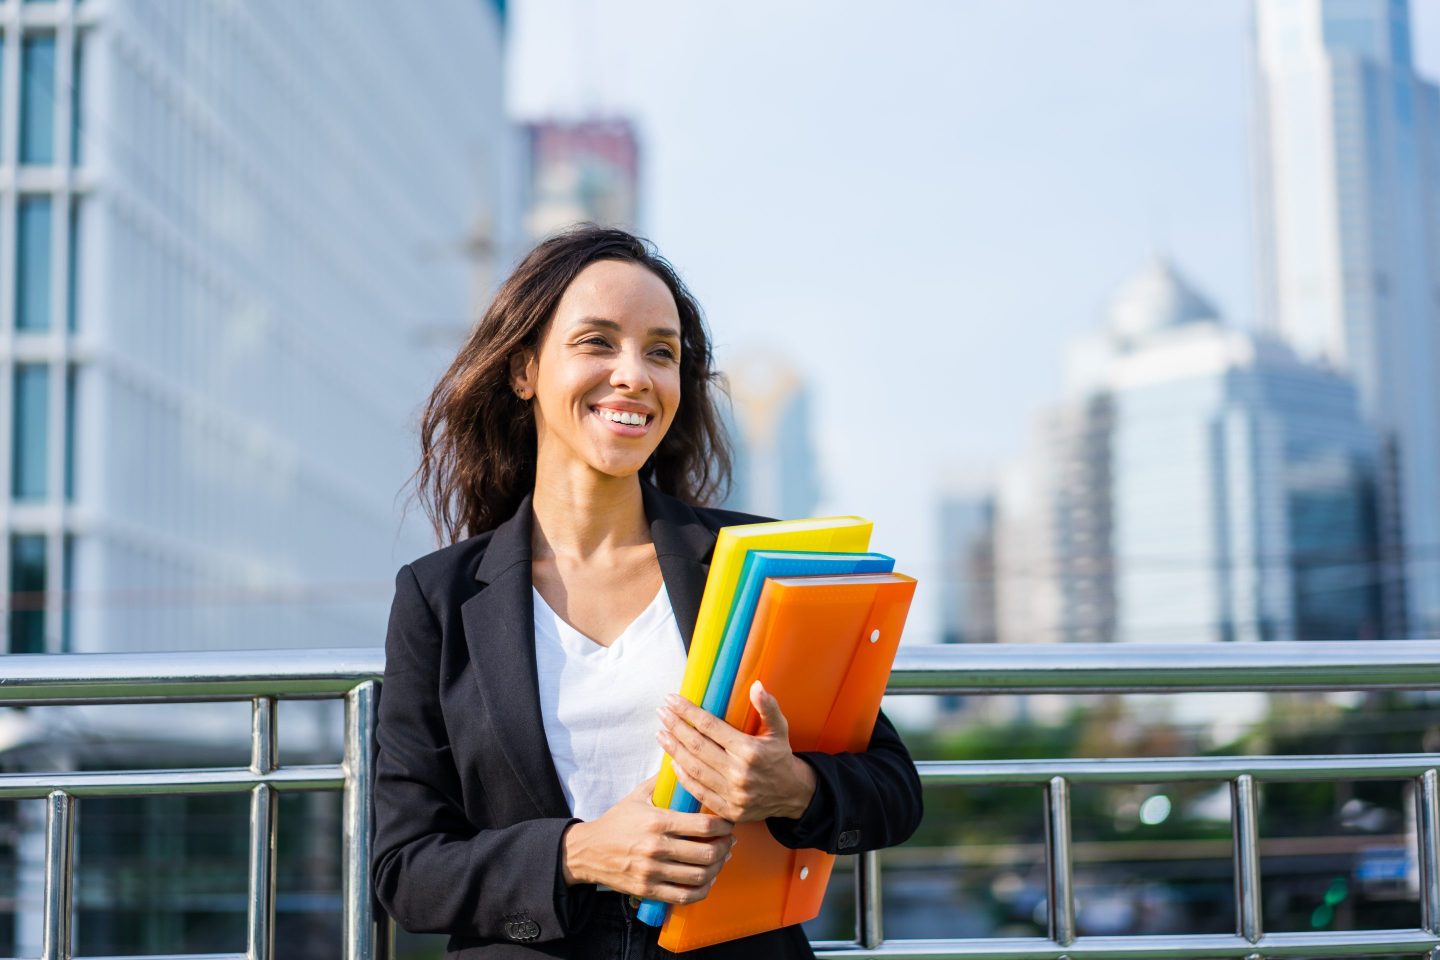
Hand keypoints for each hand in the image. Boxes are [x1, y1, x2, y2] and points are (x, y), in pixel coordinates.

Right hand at [561, 775, 735, 904]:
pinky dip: (702, 889)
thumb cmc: (616, 822)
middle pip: (707, 853)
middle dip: (725, 847)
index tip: (730, 822)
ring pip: (699, 876)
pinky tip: (706, 879)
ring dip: (717, 868)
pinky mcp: (648, 890)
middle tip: (729, 841)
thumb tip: (682, 761)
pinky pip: (684, 896)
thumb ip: (662, 781)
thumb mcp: (637, 796)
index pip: (704, 825)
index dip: (725, 825)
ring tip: (721, 859)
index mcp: (658, 821)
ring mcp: (652, 871)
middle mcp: (657, 848)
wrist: (587, 851)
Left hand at [655, 681, 817, 822]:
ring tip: (661, 734)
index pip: (710, 726)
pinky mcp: (728, 811)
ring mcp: (733, 794)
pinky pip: (699, 793)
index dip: (688, 712)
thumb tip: (757, 686)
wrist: (793, 795)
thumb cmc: (781, 757)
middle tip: (661, 712)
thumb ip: (768, 707)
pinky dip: (684, 777)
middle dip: (676, 726)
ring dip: (674, 750)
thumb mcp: (780, 729)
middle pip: (697, 746)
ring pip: (694, 769)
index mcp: (750, 751)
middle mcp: (739, 773)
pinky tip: (673, 762)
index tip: (672, 700)